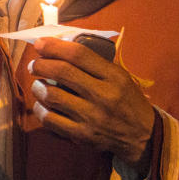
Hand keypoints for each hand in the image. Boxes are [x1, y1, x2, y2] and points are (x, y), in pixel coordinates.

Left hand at [28, 37, 155, 173]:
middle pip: (62, 72)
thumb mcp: (120, 77)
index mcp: (114, 76)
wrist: (144, 135)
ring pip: (51, 95)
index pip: (79, 54)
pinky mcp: (83, 135)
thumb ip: (94, 64)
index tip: (40, 44)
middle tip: (34, 64)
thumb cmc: (127, 100)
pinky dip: (40, 109)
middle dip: (41, 64)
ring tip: (38, 84)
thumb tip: (58, 48)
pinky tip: (42, 104)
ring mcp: (92, 117)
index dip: (54, 46)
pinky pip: (50, 119)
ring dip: (38, 86)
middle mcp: (103, 95)